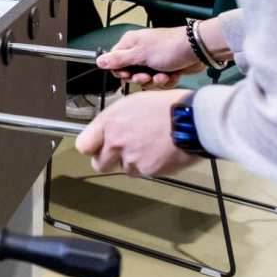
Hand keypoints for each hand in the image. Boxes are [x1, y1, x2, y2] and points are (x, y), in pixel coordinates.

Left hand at [76, 89, 196, 176]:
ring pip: (124, 169)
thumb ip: (114, 120)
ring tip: (148, 148)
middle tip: (121, 153)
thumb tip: (108, 130)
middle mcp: (116, 141)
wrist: (192, 119)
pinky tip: (159, 153)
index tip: (96, 147)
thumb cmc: (166, 106)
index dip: (91, 147)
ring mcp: (131, 158)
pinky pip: (143, 173)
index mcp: (109, 122)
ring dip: (132, 163)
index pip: (84, 145)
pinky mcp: (148, 170)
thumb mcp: (132, 104)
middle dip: (108, 160)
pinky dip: (149, 166)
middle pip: (99, 164)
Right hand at [95, 25, 200, 87]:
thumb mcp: (140, 55)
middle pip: (130, 72)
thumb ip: (119, 60)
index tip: (128, 75)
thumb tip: (99, 61)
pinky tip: (171, 75)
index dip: (120, 71)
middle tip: (146, 76)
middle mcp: (140, 51)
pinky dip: (165, 80)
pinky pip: (158, 81)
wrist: (197, 50)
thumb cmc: (170, 46)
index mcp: (130, 44)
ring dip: (155, 80)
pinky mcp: (164, 68)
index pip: (115, 61)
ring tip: (162, 75)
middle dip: (140, 78)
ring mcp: (153, 60)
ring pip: (145, 79)